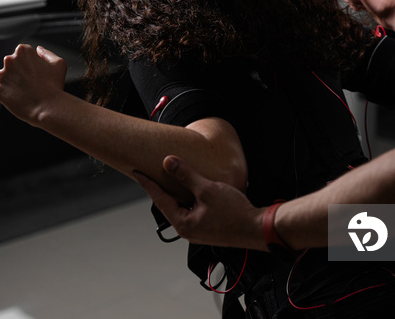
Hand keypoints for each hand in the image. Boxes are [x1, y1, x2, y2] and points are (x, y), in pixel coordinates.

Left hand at [0, 44, 66, 127]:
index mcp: (22, 51)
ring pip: (7, 78)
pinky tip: (22, 98)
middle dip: (20, 72)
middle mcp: (9, 60)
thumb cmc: (54, 86)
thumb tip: (39, 50)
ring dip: (15, 83)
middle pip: (13, 64)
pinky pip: (3, 91)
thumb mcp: (59, 63)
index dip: (31, 64)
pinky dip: (11, 94)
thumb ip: (47, 53)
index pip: (23, 54)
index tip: (36, 72)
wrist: (48, 107)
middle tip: (33, 83)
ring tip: (28, 91)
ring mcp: (2, 76)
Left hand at [134, 156, 265, 250]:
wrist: (257, 227)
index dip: (148, 184)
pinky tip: (192, 189)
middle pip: (168, 205)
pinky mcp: (208, 227)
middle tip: (151, 173)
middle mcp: (188, 229)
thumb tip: (169, 163)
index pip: (159, 200)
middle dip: (160, 189)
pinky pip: (192, 210)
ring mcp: (198, 230)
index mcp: (183, 224)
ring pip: (180, 207)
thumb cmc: (234, 213)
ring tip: (170, 178)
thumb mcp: (207, 189)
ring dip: (176, 193)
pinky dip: (188, 198)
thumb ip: (186, 175)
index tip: (138, 173)